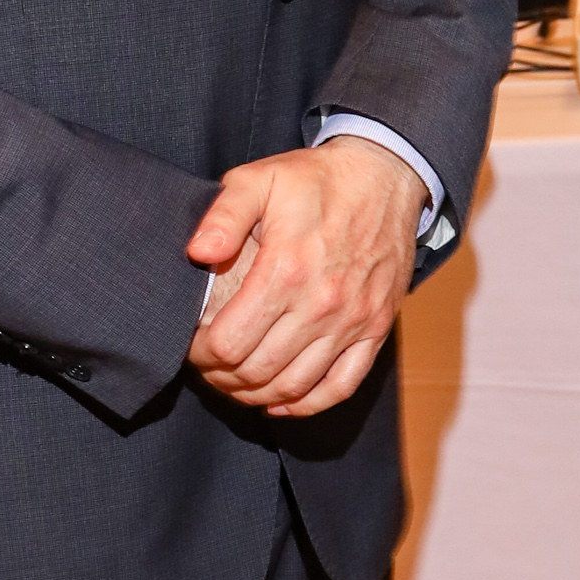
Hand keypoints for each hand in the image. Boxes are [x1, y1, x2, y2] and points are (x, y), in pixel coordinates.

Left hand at [186, 137, 425, 417]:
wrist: (386, 175)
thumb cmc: (317, 179)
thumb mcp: (260, 178)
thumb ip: (224, 215)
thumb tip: (197, 253)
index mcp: (287, 269)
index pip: (230, 342)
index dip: (201, 353)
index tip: (192, 344)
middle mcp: (322, 304)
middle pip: (257, 371)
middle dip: (221, 377)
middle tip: (208, 365)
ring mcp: (353, 321)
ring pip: (295, 386)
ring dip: (256, 395)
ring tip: (235, 382)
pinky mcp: (376, 328)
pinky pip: (341, 385)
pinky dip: (308, 404)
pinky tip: (282, 402)